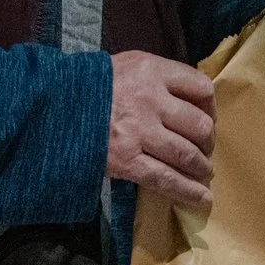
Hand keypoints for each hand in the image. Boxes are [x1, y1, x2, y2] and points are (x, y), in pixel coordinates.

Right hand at [108, 50, 216, 210]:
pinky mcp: (126, 160)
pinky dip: (188, 191)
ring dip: (201, 168)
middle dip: (207, 141)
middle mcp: (150, 100)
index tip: (208, 117)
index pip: (200, 87)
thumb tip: (191, 99)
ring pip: (187, 154)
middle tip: (205, 149)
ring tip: (203, 174)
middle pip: (199, 124)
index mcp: (152, 71)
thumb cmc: (92, 84)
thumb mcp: (128, 65)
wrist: (53, 105)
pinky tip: (201, 199)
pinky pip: (166, 179)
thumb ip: (159, 76)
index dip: (210, 106)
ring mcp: (138, 132)